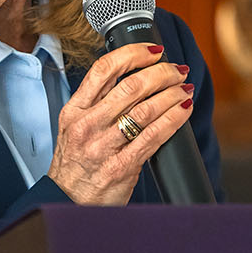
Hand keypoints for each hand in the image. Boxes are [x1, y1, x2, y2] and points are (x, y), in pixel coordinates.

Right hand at [47, 42, 194, 204]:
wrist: (67, 202)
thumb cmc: (75, 163)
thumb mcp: (74, 126)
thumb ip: (97, 101)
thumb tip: (133, 74)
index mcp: (74, 110)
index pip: (103, 69)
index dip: (133, 53)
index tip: (154, 50)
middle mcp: (87, 125)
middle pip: (131, 86)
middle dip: (162, 73)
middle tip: (177, 70)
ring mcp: (103, 147)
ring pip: (146, 109)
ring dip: (172, 94)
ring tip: (184, 88)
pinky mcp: (122, 166)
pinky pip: (154, 136)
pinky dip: (174, 118)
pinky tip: (184, 109)